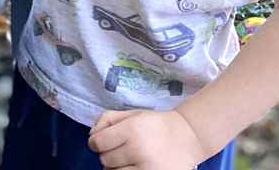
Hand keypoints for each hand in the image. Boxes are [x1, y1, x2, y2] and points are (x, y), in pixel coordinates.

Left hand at [88, 108, 205, 169]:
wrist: (186, 138)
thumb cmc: (155, 124)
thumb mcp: (131, 114)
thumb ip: (107, 119)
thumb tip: (91, 135)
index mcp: (131, 130)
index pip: (97, 143)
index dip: (95, 142)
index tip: (101, 141)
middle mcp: (137, 150)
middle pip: (104, 160)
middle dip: (108, 154)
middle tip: (120, 149)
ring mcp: (146, 169)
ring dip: (116, 167)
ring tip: (128, 159)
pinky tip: (133, 167)